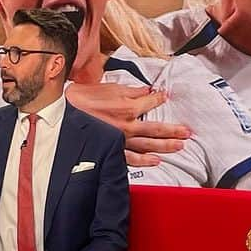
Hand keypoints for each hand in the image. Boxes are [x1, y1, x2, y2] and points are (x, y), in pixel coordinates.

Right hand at [66, 83, 189, 167]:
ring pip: (147, 146)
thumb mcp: (110, 88)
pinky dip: (144, 161)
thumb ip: (131, 91)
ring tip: (179, 147)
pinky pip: (130, 159)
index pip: (151, 103)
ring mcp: (120, 140)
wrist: (63, 112)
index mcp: (128, 107)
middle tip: (187, 133)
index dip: (160, 99)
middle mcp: (127, 125)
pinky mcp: (112, 150)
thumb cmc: (84, 98)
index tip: (167, 97)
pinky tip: (156, 161)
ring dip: (165, 147)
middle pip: (155, 129)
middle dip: (173, 131)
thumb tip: (147, 91)